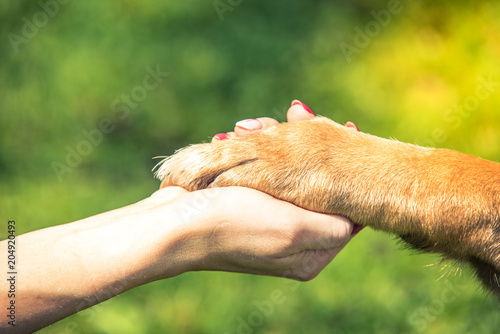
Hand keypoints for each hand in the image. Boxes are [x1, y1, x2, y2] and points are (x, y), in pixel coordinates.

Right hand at [151, 100, 361, 279]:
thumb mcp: (293, 228)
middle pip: (316, 186)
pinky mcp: (244, 204)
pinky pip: (262, 171)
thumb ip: (334, 225)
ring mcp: (267, 221)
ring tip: (248, 127)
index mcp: (310, 255)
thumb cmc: (231, 224)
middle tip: (297, 113)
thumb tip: (355, 219)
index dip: (349, 173)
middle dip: (305, 148)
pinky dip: (252, 149)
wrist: (170, 223)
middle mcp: (292, 240)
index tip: (349, 132)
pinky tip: (235, 135)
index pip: (346, 212)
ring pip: (288, 172)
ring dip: (273, 143)